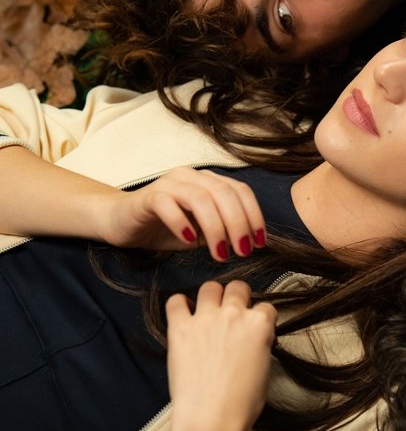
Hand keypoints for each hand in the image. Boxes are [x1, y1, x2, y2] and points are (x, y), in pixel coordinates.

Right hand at [99, 167, 265, 259]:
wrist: (121, 222)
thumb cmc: (163, 227)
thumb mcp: (200, 231)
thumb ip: (222, 230)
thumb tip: (249, 242)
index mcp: (208, 181)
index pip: (240, 191)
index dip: (254, 215)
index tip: (259, 242)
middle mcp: (191, 177)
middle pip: (224, 193)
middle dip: (239, 224)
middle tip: (243, 250)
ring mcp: (169, 184)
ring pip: (201, 198)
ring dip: (216, 228)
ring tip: (221, 253)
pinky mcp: (149, 196)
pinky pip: (168, 204)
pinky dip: (182, 223)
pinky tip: (189, 241)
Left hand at [165, 280, 276, 430]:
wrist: (211, 419)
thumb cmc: (240, 404)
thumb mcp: (265, 370)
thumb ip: (260, 345)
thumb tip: (252, 341)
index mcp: (259, 325)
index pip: (266, 307)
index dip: (260, 318)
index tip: (253, 328)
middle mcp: (233, 315)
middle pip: (238, 288)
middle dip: (237, 298)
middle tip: (232, 315)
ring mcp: (205, 319)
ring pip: (210, 287)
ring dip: (212, 297)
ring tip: (208, 312)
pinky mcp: (180, 328)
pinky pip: (176, 301)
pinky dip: (179, 305)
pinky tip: (183, 314)